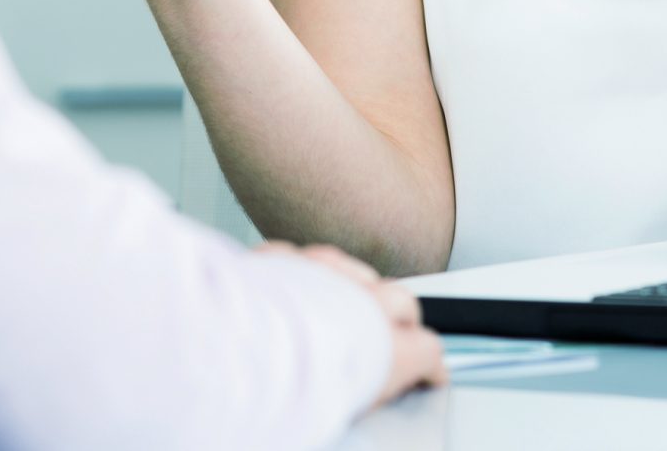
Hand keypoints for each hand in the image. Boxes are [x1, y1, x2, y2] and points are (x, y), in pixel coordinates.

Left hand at [257, 242, 446, 407]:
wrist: (234, 352)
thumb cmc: (288, 392)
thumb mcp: (345, 407)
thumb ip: (368, 390)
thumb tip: (364, 397)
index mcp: (388, 348)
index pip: (426, 351)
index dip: (429, 364)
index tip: (431, 371)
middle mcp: (365, 301)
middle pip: (401, 302)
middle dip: (400, 318)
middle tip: (389, 333)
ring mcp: (324, 272)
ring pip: (356, 272)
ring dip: (353, 289)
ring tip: (338, 309)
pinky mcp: (284, 259)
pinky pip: (303, 260)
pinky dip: (303, 274)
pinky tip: (293, 288)